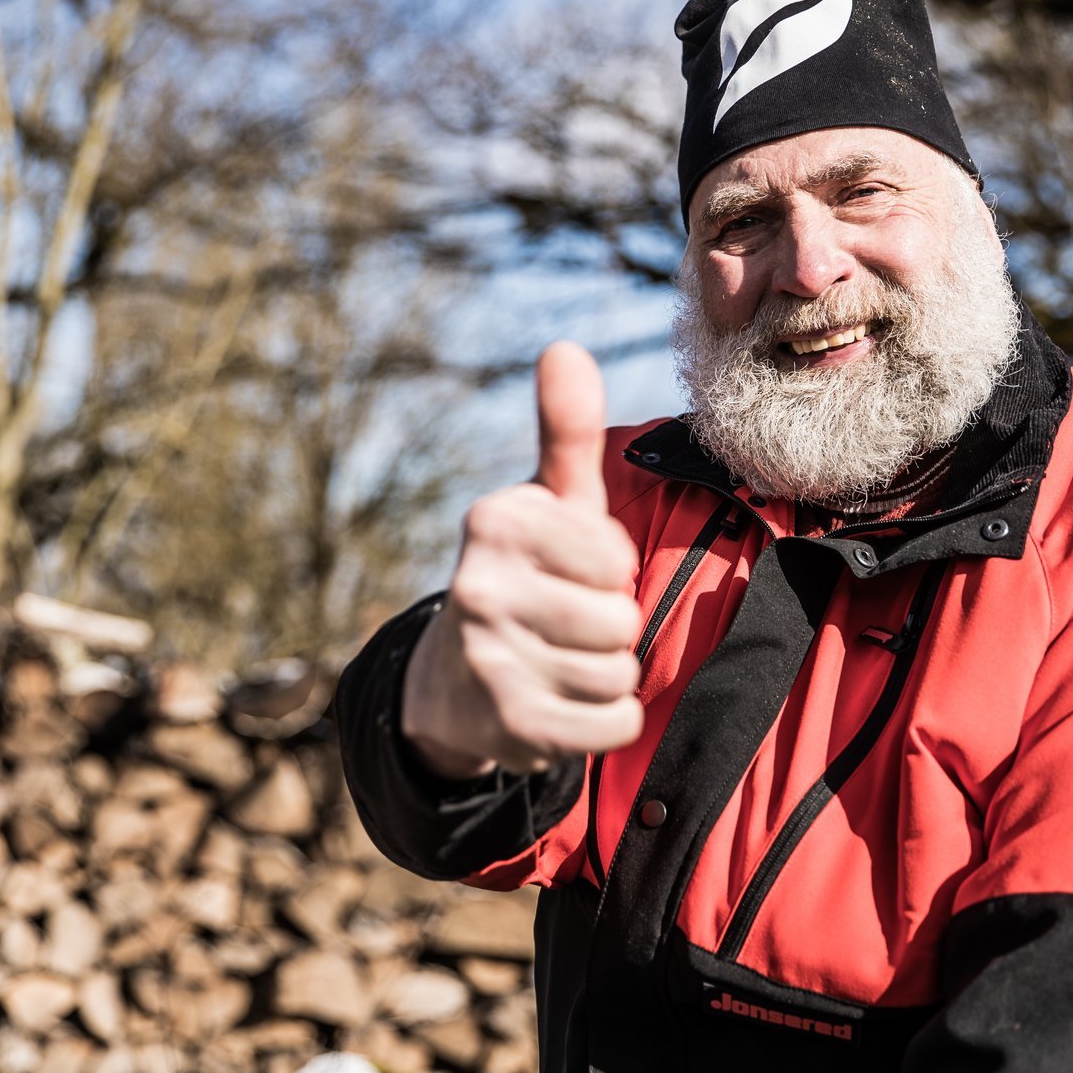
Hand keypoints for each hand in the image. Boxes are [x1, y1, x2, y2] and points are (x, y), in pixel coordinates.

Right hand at [400, 342, 644, 777]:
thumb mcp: (545, 503)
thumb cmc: (525, 574)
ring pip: (616, 674)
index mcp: (493, 521)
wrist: (454, 681)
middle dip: (609, 629)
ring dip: (604, 675)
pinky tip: (564, 703)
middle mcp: (479, 585)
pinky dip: (604, 722)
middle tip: (564, 624)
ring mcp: (487, 658)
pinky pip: (611, 725)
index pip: (614, 558)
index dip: (607, 571)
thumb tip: (565, 347)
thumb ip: (564, 430)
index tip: (570, 573)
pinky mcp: (505, 725)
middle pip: (618, 620)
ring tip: (560, 661)